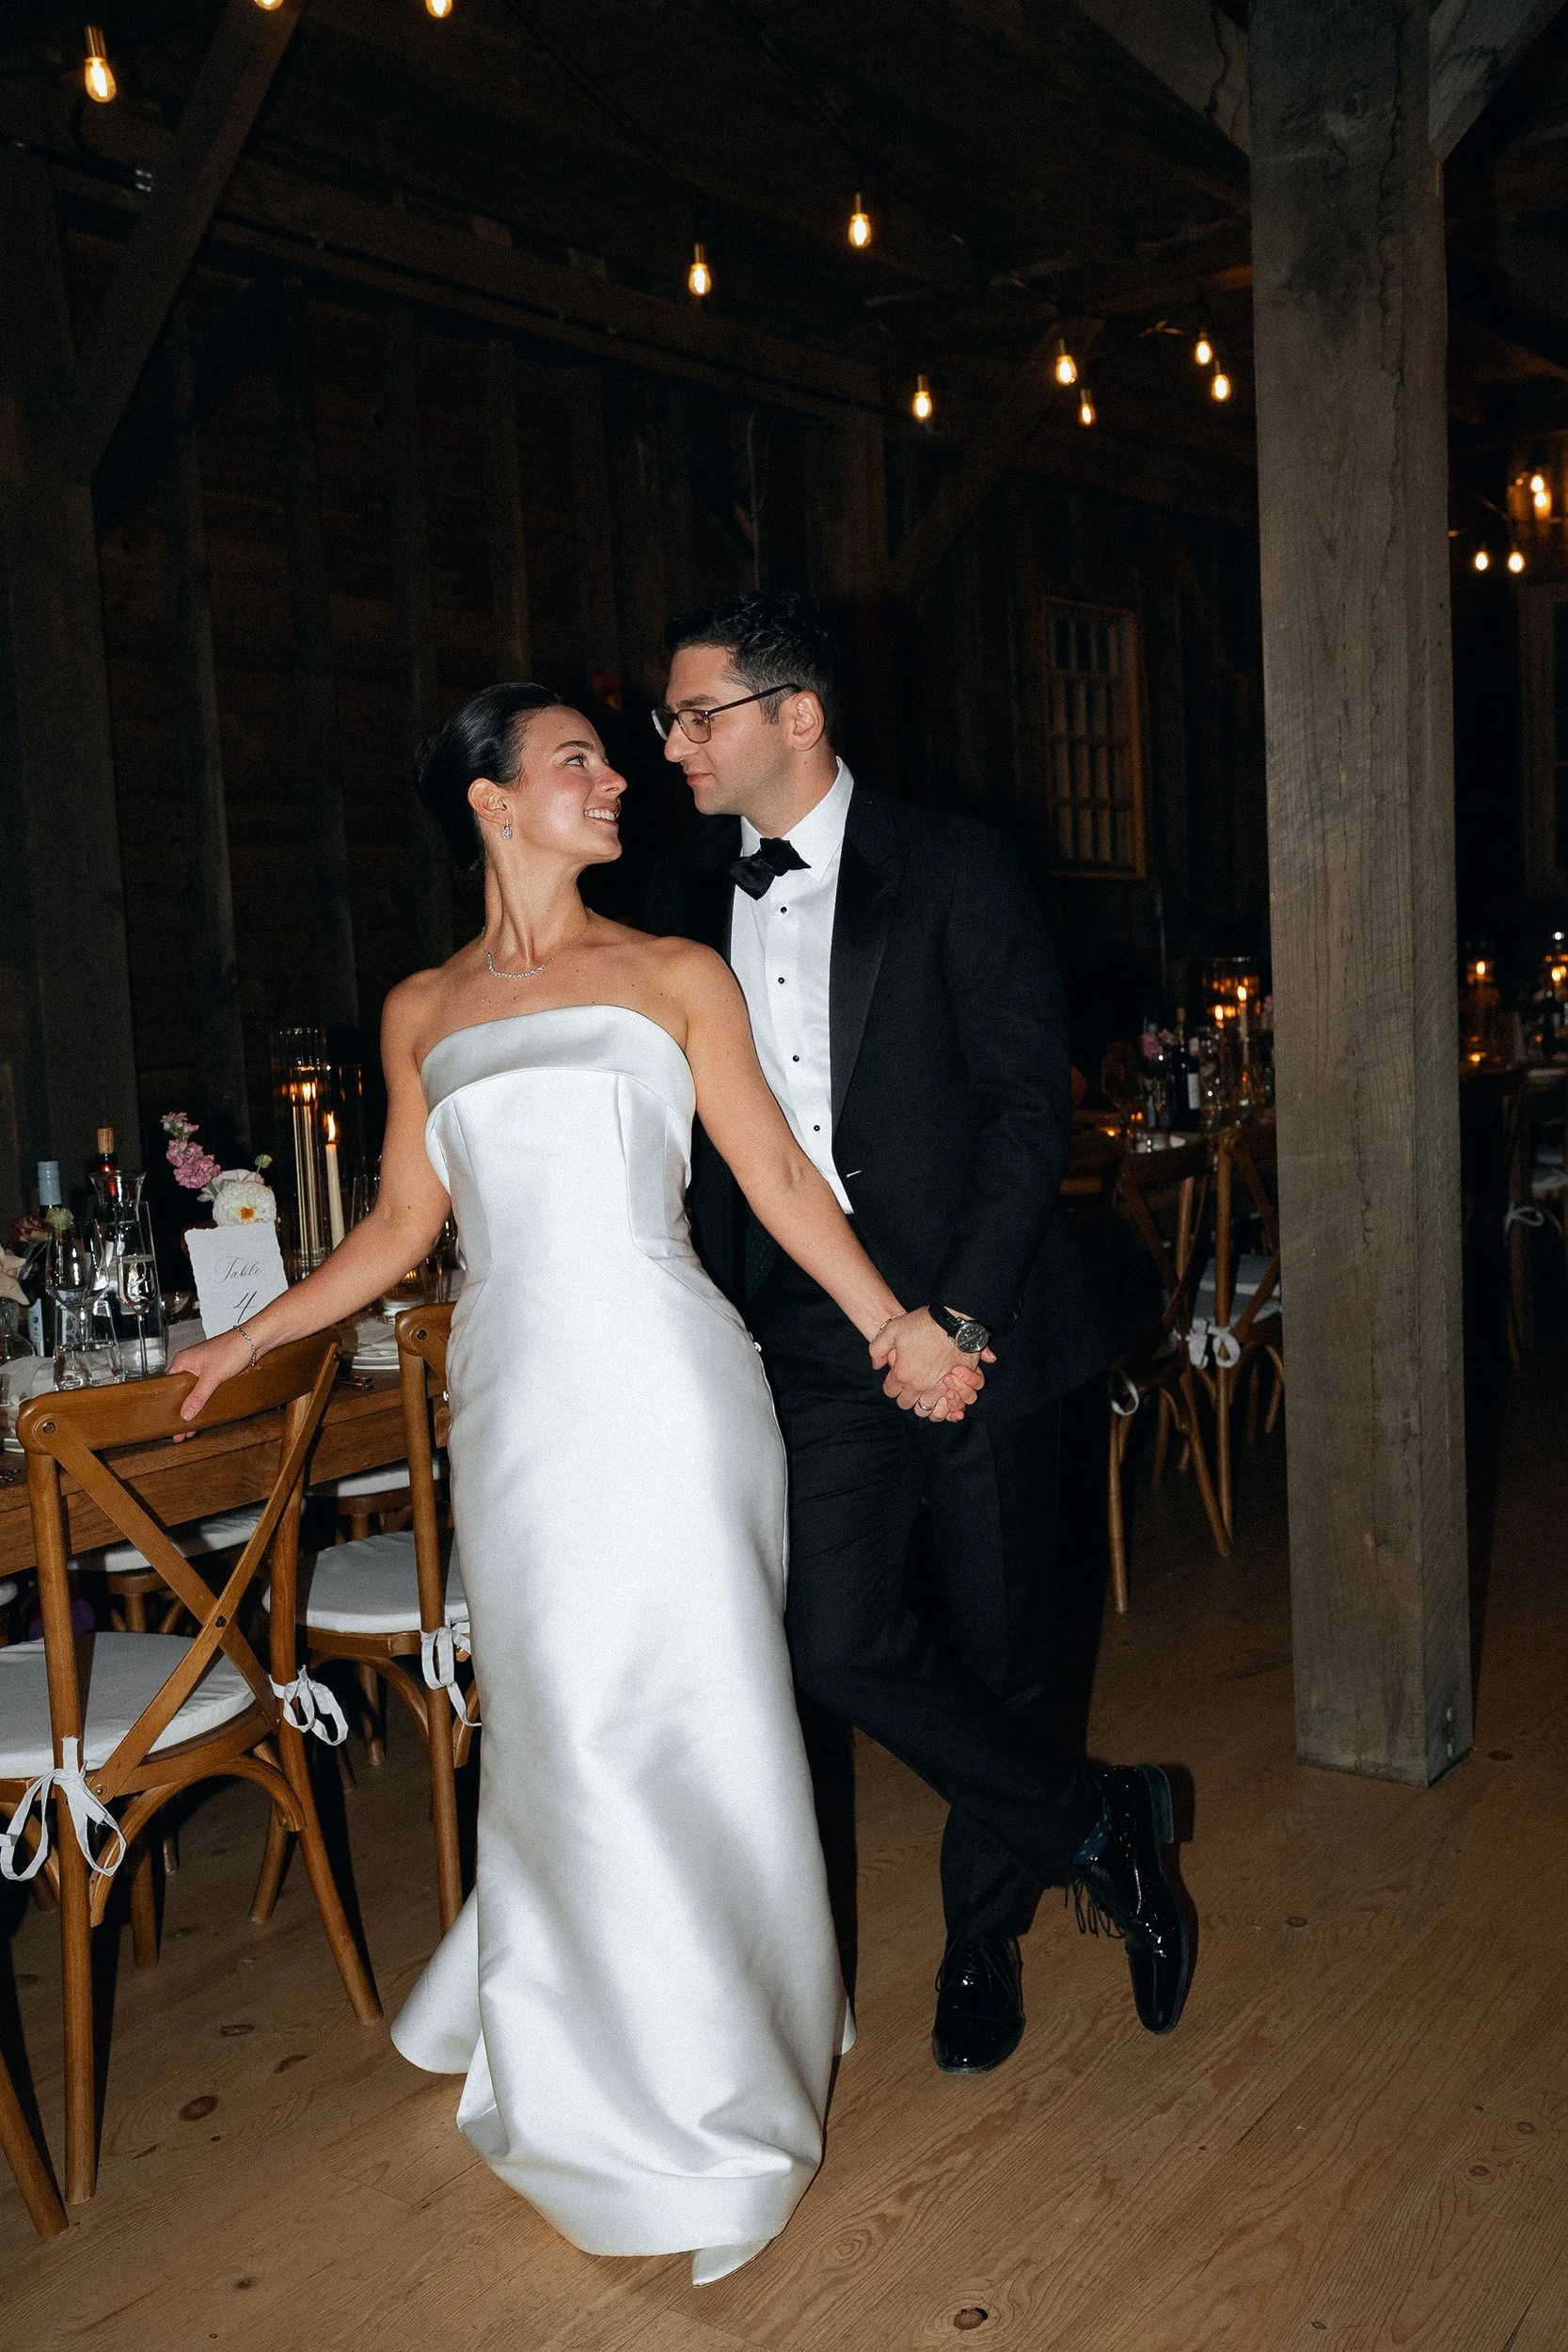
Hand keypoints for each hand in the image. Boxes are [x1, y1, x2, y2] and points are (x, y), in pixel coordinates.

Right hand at [168, 1329, 254, 1423]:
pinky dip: (203, 1401)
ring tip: (190, 1427)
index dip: (168, 1404)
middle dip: (181, 1410)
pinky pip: (204, 1389)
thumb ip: (198, 1397)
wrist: (254, 1341)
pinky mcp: (214, 1372)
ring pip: (193, 1391)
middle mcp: (190, 1364)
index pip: (168, 1386)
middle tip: (179, 1430)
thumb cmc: (232, 1348)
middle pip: (180, 1391)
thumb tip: (186, 1413)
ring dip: (193, 1407)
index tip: (169, 1420)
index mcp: (182, 1361)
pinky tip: (204, 1413)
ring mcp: (202, 1368)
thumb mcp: (212, 1377)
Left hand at [868, 1308, 992, 1415]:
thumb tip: (877, 1365)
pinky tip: (939, 1396)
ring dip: (921, 1402)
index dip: (891, 1384)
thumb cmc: (923, 1324)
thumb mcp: (892, 1329)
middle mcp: (918, 1386)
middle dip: (905, 1394)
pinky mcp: (955, 1388)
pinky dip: (941, 1407)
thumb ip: (877, 1349)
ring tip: (924, 1391)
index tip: (897, 1376)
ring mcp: (937, 1389)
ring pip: (923, 1410)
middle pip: (905, 1403)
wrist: (954, 1322)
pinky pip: (944, 1409)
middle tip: (909, 1383)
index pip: (890, 1391)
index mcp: (902, 1374)